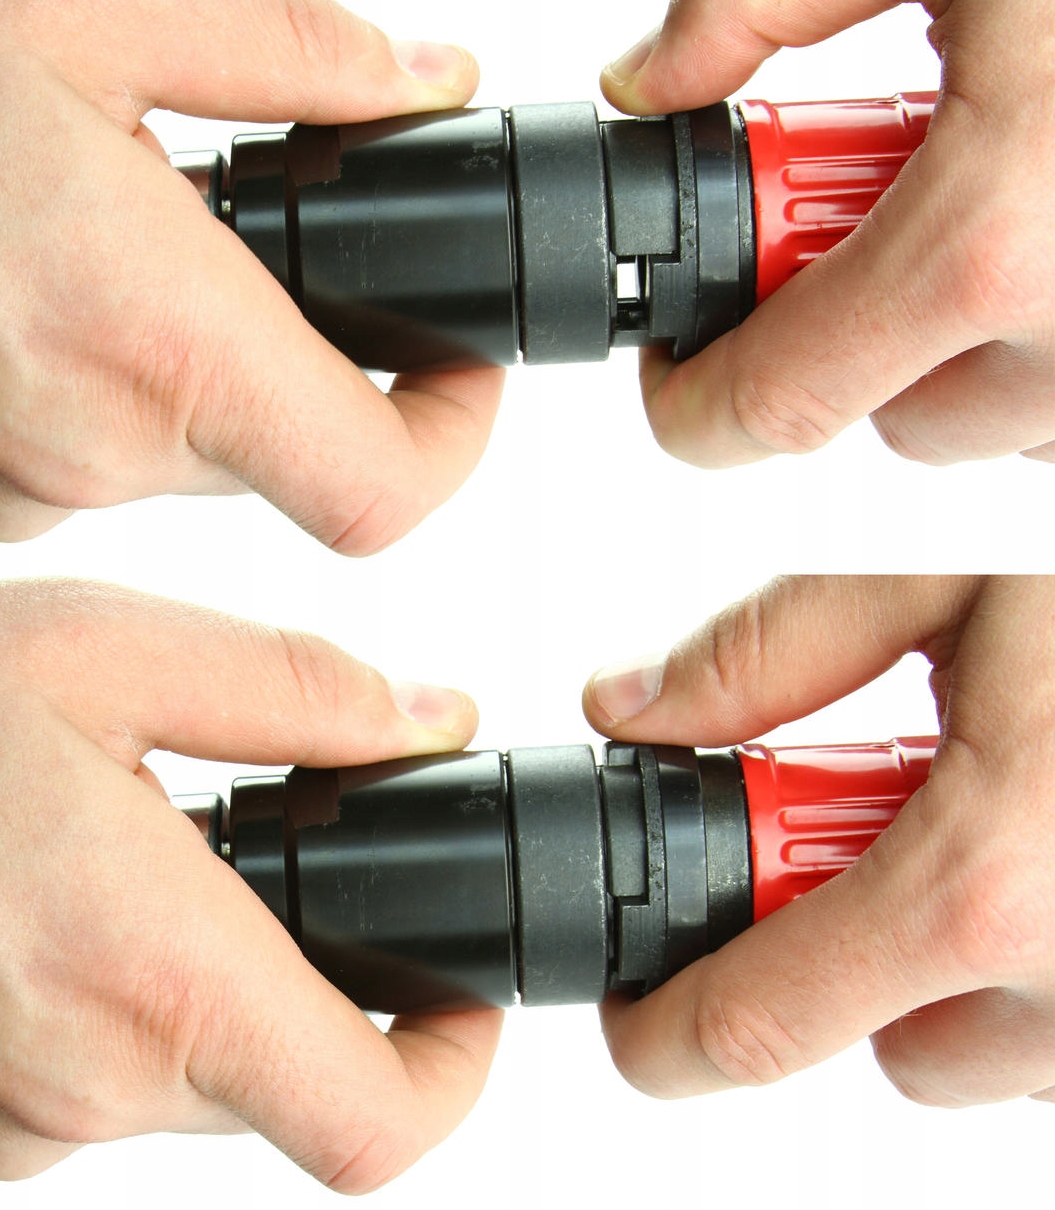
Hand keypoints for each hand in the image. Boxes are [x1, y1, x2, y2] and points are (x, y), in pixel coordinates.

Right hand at [0, 0, 499, 548]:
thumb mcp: (79, 12)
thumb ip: (289, 49)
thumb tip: (422, 75)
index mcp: (158, 336)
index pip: (381, 486)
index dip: (455, 438)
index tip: (460, 368)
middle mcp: (108, 448)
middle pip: (302, 455)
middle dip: (325, 364)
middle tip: (291, 263)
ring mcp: (44, 492)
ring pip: (208, 456)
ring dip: (214, 365)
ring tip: (136, 260)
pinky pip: (116, 462)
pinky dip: (129, 389)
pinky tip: (59, 302)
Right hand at [0, 580, 500, 1184]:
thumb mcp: (102, 649)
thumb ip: (292, 690)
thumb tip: (423, 720)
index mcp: (155, 977)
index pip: (373, 1120)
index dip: (455, 1069)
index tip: (462, 995)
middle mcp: (86, 1087)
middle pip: (290, 1087)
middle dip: (324, 984)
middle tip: (292, 867)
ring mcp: (10, 1126)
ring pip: (190, 1079)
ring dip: (208, 979)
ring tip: (152, 855)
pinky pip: (89, 1079)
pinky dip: (118, 998)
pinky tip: (63, 895)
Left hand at [582, 575, 1054, 1105]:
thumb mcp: (954, 590)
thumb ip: (772, 652)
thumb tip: (630, 708)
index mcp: (983, 887)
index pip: (756, 1027)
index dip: (671, 1032)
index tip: (644, 1018)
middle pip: (873, 1041)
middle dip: (851, 952)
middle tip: (905, 837)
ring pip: (975, 1053)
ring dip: (960, 965)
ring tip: (1023, 835)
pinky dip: (1043, 975)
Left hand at [602, 0, 1054, 465]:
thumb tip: (651, 79)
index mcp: (990, 235)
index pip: (774, 403)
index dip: (692, 405)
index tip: (672, 369)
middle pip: (881, 419)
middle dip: (843, 338)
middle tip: (879, 224)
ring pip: (983, 418)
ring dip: (951, 338)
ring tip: (994, 201)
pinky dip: (1037, 332)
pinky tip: (1051, 221)